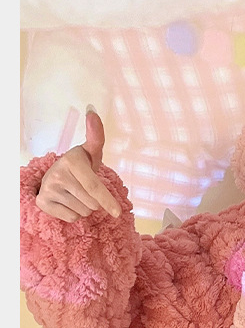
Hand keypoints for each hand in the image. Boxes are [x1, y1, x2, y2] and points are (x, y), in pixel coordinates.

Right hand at [35, 107, 121, 222]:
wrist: (55, 176)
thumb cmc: (80, 165)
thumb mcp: (91, 151)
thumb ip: (96, 135)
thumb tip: (92, 110)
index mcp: (72, 160)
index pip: (94, 187)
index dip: (107, 200)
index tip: (117, 213)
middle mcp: (58, 174)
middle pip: (92, 203)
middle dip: (95, 201)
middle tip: (86, 188)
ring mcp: (49, 189)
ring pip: (83, 212)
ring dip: (85, 207)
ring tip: (76, 194)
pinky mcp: (43, 203)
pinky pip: (72, 218)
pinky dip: (74, 214)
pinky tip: (67, 201)